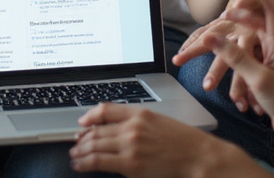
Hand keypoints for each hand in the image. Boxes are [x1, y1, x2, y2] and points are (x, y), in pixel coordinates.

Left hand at [71, 103, 264, 177]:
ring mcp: (130, 144)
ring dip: (80, 151)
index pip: (105, 109)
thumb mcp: (159, 121)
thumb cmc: (184, 142)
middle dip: (82, 138)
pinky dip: (84, 163)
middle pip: (96, 130)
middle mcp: (132, 126)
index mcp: (140, 112)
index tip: (82, 123)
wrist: (199, 156)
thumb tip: (117, 129)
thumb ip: (138, 122)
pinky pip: (99, 161)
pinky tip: (80, 164)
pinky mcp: (130, 163)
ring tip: (74, 155)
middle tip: (74, 143)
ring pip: (94, 145)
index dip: (89, 116)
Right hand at [205, 0, 273, 151]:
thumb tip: (210, 37)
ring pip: (241, 51)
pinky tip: (236, 100)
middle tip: (211, 25)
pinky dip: (235, 85)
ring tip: (207, 66)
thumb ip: (235, 57)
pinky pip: (244, 71)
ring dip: (223, 63)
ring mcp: (270, 63)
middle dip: (228, 25)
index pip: (272, 8)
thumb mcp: (261, 79)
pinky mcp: (265, 77)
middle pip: (247, 28)